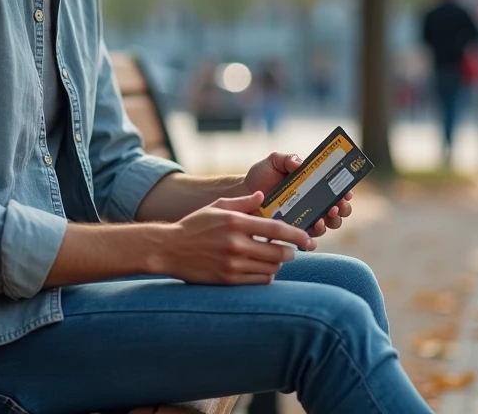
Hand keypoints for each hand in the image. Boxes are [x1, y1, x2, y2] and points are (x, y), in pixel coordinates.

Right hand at [156, 191, 315, 284]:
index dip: (297, 235)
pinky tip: (262, 269)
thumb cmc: (194, 226)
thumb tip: (262, 196)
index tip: (308, 239)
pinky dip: (266, 276)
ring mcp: (232, 264)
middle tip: (290, 250)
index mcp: (236, 222)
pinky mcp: (228, 280)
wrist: (168, 249)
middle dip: (289, 252)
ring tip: (274, 259)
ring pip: (271, 269)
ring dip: (278, 264)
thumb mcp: (216, 207)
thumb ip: (241, 202)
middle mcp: (236, 244)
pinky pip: (259, 281)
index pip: (276, 230)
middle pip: (278, 253)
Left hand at [244, 152, 354, 243]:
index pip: (337, 187)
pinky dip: (313, 239)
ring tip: (321, 219)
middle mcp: (315, 201)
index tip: (346, 193)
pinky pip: (309, 239)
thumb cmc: (261, 175)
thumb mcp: (274, 161)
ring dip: (329, 223)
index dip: (346, 191)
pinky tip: (310, 235)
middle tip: (335, 206)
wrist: (243, 194)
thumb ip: (288, 159)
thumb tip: (299, 163)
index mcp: (315, 183)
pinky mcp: (295, 231)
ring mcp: (307, 217)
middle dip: (342, 209)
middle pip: (339, 209)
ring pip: (328, 224)